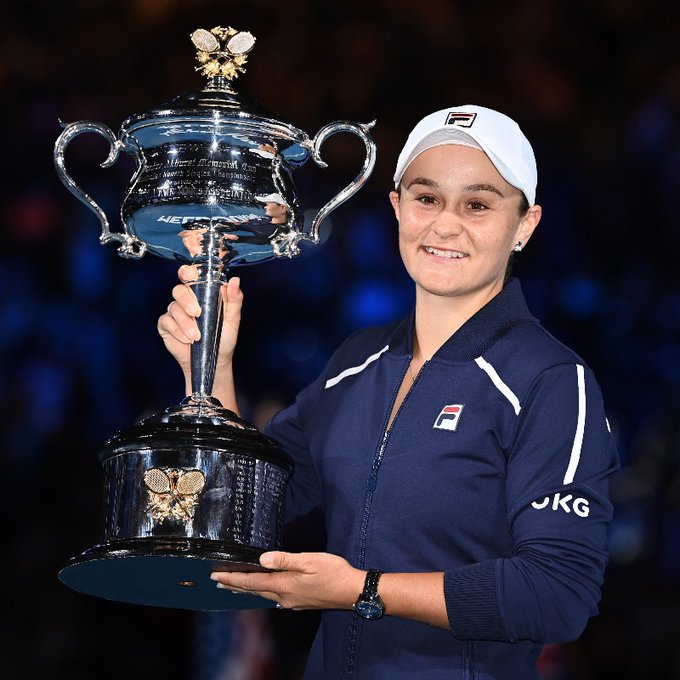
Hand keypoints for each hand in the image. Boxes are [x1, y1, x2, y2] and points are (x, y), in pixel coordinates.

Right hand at [157, 265, 242, 376]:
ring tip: (196, 336)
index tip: (190, 275)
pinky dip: (177, 331)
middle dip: (187, 301)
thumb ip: (234, 299)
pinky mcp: (167, 325)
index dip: (187, 272)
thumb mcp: (232, 319)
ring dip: (185, 322)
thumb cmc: (223, 338)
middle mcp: (187, 300)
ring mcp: (175, 312)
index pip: (191, 276)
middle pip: (179, 290)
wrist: (214, 360)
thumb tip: (235, 281)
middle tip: (197, 314)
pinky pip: (166, 322)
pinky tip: (187, 340)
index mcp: (202, 294)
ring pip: (173, 307)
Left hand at [211, 551, 364, 610]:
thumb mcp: (309, 560)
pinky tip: (265, 593)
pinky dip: (263, 593)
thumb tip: (261, 559)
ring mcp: (293, 602)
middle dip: (235, 585)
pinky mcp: (301, 602)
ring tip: (234, 587)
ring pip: (265, 595)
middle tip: (217, 581)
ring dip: (248, 590)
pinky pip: (276, 598)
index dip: (233, 578)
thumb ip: (284, 560)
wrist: (353, 592)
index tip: (216, 575)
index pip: (252, 582)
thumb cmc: (334, 573)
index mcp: (285, 585)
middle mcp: (285, 597)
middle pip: (255, 591)